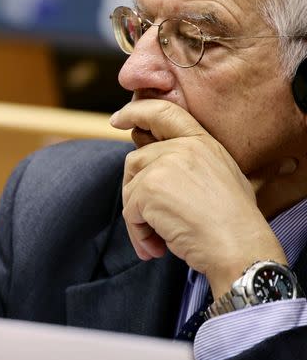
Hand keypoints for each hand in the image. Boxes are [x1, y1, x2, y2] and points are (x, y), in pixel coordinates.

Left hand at [110, 99, 287, 294]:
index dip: (136, 112)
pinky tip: (156, 247)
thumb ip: (189, 164)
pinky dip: (139, 233)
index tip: (117, 119)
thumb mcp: (220, 177)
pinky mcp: (149, 188)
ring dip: (139, 220)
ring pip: (130, 190)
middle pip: (136, 162)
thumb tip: (158, 168)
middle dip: (135, 193)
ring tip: (157, 240)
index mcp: (202, 142)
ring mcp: (164, 166)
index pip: (163, 112)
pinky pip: (130, 212)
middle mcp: (182, 148)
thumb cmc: (234, 223)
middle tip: (148, 223)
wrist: (240, 247)